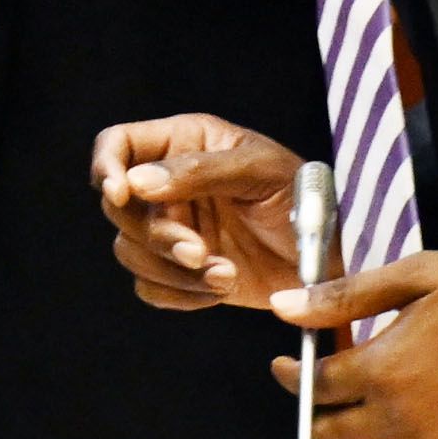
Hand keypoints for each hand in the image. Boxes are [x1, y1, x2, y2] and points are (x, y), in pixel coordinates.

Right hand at [93, 114, 304, 310]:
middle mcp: (168, 185)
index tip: (122, 194)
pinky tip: (221, 288)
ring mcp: (173, 230)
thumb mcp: (260, 171)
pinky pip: (151, 288)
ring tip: (225, 275)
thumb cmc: (304, 198)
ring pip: (131, 251)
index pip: (117, 145)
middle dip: (156, 235)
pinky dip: (180, 294)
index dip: (106, 167)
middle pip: (119, 208)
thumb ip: (199, 171)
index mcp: (183, 144)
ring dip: (173, 270)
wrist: (331, 261)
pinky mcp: (180, 273)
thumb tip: (137, 182)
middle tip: (199, 251)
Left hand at [274, 249, 437, 438]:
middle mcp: (395, 418)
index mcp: (379, 368)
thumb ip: (344, 296)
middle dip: (321, 412)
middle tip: (333, 393)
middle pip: (329, 435)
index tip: (289, 366)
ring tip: (368, 424)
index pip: (313, 386)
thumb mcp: (416, 275)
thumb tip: (282, 307)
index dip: (293, 375)